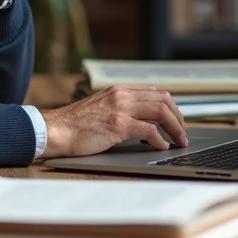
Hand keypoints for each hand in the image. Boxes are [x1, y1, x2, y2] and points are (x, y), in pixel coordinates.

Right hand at [40, 85, 188, 158]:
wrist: (54, 130)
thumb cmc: (75, 125)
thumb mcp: (101, 109)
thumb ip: (120, 110)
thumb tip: (143, 123)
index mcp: (118, 90)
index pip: (155, 92)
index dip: (171, 107)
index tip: (176, 122)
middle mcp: (121, 95)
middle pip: (164, 99)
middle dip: (178, 117)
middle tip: (182, 133)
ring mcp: (120, 109)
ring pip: (160, 111)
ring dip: (175, 128)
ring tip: (178, 141)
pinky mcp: (117, 125)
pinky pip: (148, 129)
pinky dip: (160, 139)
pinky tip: (161, 146)